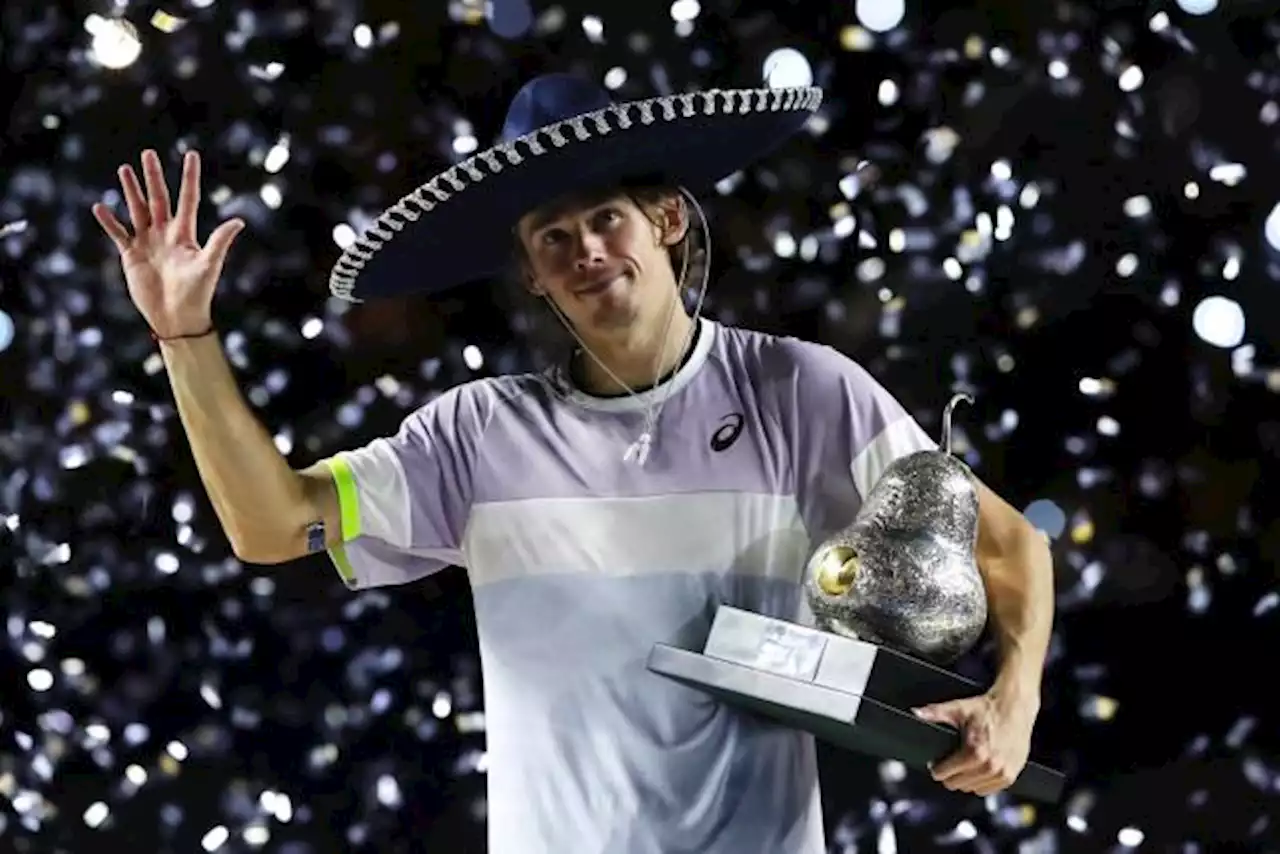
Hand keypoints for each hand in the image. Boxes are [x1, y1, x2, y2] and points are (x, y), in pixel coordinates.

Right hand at [92, 149, 244, 338]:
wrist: (177, 317)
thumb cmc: (197, 293)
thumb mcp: (209, 264)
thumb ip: (220, 241)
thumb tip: (239, 221)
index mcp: (186, 234)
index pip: (188, 199)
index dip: (189, 177)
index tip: (191, 154)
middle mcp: (166, 234)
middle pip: (158, 199)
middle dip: (153, 177)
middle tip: (148, 153)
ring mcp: (147, 243)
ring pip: (138, 210)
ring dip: (131, 191)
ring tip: (124, 168)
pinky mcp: (131, 255)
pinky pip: (118, 233)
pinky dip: (109, 221)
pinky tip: (100, 206)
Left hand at [913, 689, 1037, 796]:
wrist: (1014, 706)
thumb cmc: (988, 708)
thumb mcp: (958, 708)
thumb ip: (935, 712)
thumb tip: (916, 713)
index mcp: (974, 752)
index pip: (945, 774)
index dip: (936, 768)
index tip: (936, 764)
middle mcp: (989, 766)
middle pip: (957, 784)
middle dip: (950, 775)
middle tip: (950, 763)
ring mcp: (1002, 772)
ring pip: (972, 789)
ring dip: (966, 780)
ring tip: (965, 765)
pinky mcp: (1011, 776)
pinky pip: (989, 790)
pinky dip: (981, 783)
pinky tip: (979, 769)